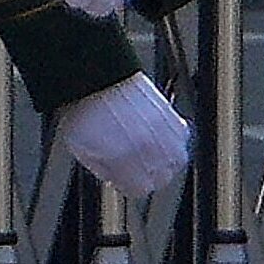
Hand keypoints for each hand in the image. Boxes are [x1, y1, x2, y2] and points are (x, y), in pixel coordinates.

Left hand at [52, 76, 194, 201]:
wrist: (97, 74)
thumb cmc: (85, 108)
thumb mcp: (80, 147)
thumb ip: (102, 168)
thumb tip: (113, 178)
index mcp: (125, 160)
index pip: (140, 189)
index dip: (131, 185)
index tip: (127, 179)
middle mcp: (148, 148)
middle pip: (162, 177)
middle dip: (149, 174)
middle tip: (138, 166)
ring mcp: (163, 132)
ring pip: (177, 159)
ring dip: (166, 158)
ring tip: (150, 151)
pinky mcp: (171, 114)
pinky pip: (182, 136)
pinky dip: (174, 139)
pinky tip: (159, 134)